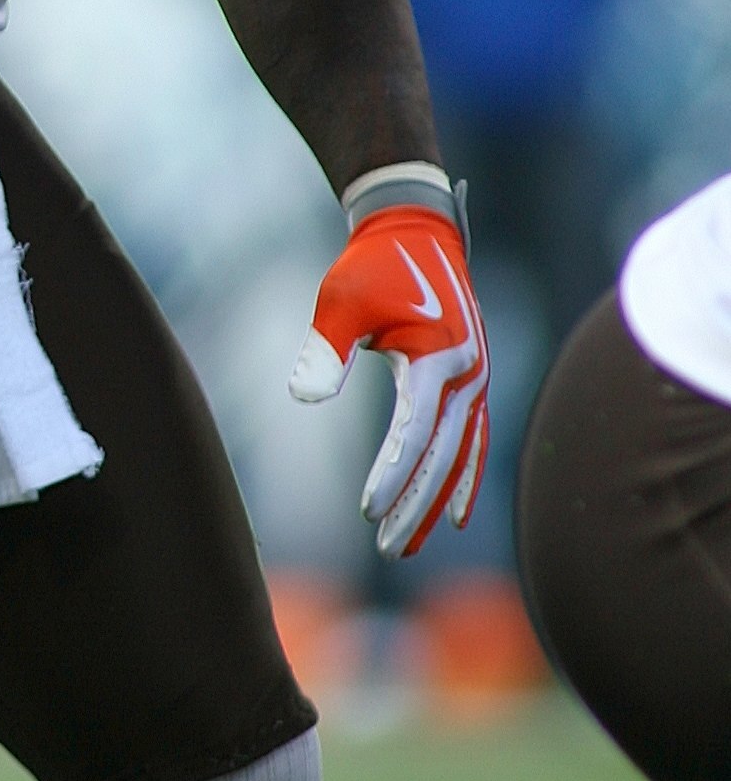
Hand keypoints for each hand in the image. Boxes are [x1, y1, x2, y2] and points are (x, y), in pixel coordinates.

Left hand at [290, 208, 487, 558]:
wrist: (414, 230)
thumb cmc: (370, 266)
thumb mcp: (339, 301)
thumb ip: (324, 350)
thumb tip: (305, 400)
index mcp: (438, 355)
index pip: (415, 430)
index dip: (393, 474)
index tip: (368, 512)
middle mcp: (467, 373)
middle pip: (443, 454)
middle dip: (415, 505)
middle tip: (389, 550)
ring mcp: (476, 379)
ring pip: (461, 455)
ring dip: (437, 501)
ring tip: (410, 545)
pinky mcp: (473, 380)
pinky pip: (474, 440)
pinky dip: (465, 477)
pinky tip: (456, 514)